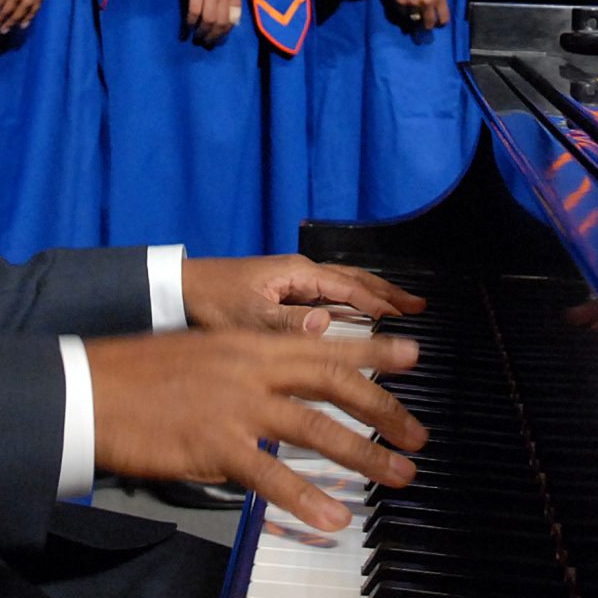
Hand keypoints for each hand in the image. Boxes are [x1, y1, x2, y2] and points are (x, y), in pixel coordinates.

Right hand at [87, 329, 425, 531]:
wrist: (92, 388)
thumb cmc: (143, 375)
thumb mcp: (205, 356)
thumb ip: (248, 369)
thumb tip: (282, 387)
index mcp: (251, 344)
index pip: (326, 343)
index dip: (374, 349)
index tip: (415, 353)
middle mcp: (252, 368)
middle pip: (335, 382)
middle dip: (385, 409)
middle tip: (419, 434)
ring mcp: (236, 405)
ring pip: (315, 428)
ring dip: (363, 454)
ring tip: (399, 476)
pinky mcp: (215, 444)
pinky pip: (271, 475)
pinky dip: (306, 499)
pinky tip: (333, 519)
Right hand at [182, 0, 242, 46]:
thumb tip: (231, 18)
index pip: (233, 18)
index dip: (226, 31)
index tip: (220, 37)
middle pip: (221, 22)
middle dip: (214, 36)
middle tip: (208, 43)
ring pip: (208, 20)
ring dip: (202, 32)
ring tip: (198, 38)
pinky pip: (193, 11)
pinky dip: (190, 22)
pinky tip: (187, 27)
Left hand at [182, 253, 428, 334]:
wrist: (179, 289)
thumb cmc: (211, 301)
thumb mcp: (249, 318)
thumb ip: (288, 323)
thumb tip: (326, 324)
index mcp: (298, 274)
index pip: (351, 288)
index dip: (381, 304)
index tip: (408, 318)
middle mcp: (300, 273)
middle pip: (355, 280)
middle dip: (387, 293)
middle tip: (418, 307)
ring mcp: (292, 281)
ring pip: (343, 285)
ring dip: (372, 295)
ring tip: (398, 308)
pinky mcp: (283, 292)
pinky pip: (328, 294)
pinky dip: (350, 302)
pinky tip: (354, 316)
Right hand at [389, 0, 449, 36]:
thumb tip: (443, 5)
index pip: (443, 18)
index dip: (441, 23)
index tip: (439, 24)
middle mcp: (427, 2)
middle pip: (429, 23)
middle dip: (428, 25)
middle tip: (427, 25)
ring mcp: (413, 3)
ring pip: (415, 21)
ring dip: (415, 21)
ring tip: (415, 20)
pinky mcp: (400, 2)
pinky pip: (402, 15)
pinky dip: (403, 16)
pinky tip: (405, 14)